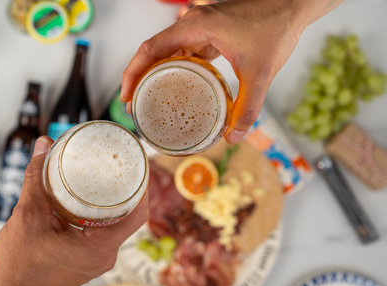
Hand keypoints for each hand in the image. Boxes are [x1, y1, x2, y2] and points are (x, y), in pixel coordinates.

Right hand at [0, 136, 148, 285]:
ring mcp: (97, 261)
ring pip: (115, 226)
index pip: (138, 215)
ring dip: (113, 203)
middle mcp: (104, 257)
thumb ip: (36, 179)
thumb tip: (44, 146)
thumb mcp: (26, 216)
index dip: (143, 187)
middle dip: (127, 189)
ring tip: (106, 177)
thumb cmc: (17, 267)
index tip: (140, 165)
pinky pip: (103, 234)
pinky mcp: (87, 262)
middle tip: (120, 165)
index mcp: (98, 248)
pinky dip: (100, 216)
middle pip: (129, 218)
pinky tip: (90, 201)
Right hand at [121, 0, 342, 143]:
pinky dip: (176, 69)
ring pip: (168, 51)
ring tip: (150, 98)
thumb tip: (233, 137)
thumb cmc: (277, 27)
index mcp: (196, 27)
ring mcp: (201, 28)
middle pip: (154, 51)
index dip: (133, 73)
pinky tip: (178, 86)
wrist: (294, 5)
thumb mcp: (260, 73)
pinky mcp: (210, 33)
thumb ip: (247, 108)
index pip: (151, 49)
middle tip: (134, 104)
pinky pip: (184, 51)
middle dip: (140, 77)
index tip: (127, 96)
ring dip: (156, 73)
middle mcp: (193, 24)